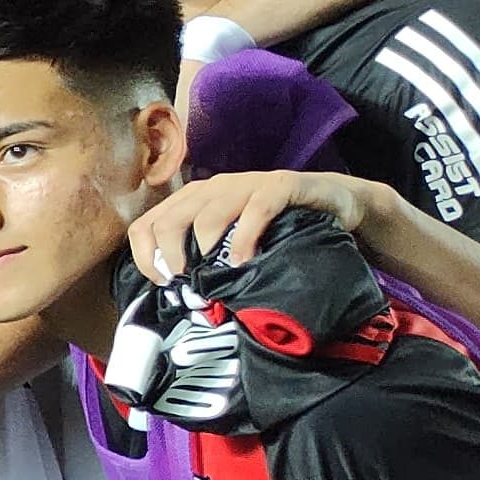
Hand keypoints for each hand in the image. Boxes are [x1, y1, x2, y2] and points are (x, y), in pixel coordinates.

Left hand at [128, 168, 371, 281]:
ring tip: (215, 278)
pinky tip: (245, 262)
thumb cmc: (277, 227)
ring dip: (204, 253)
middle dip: (171, 258)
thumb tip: (176, 295)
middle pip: (169, 222)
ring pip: (206, 216)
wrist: (335, 201)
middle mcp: (213, 187)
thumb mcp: (232, 240)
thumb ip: (204, 256)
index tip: (162, 284)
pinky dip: (244, 240)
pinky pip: (255, 210)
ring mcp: (246, 183)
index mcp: (192, 199)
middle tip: (186, 285)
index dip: (145, 257)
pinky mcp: (281, 185)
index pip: (146, 225)